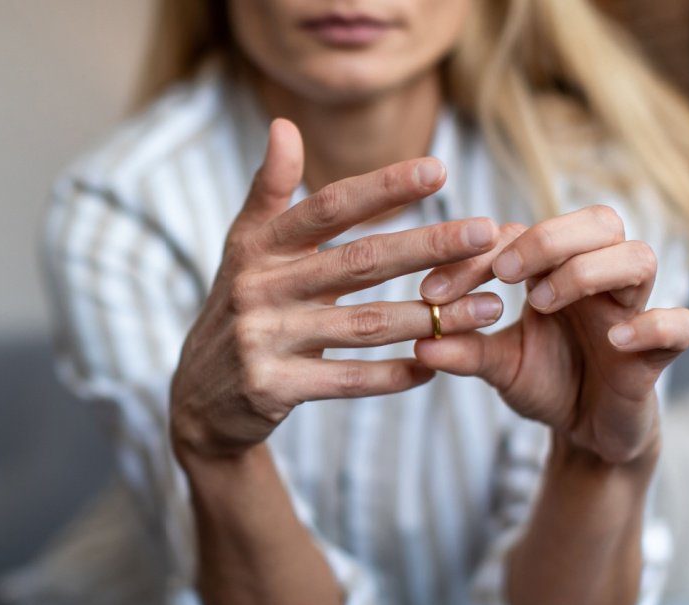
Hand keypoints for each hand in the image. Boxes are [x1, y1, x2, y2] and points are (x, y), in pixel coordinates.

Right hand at [170, 119, 503, 458]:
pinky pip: (347, 380)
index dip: (383, 187)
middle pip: (357, 262)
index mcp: (257, 246)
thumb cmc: (240, 306)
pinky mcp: (271, 387)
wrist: (200, 396)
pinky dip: (393, 374)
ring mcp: (263, 339)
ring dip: (431, 316)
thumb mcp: (244, 247)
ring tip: (488, 307)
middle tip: (486, 233)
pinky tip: (436, 364)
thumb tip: (284, 125)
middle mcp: (258, 288)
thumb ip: (270, 189)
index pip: (328, 208)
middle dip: (427, 246)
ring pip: (364, 325)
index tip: (440, 170)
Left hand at [416, 205, 688, 463]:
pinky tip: (616, 340)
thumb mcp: (497, 367)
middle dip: (548, 238)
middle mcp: (598, 280)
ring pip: (639, 257)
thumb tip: (420, 341)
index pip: (522, 235)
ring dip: (588, 271)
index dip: (477, 255)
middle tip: (502, 272)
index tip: (433, 291)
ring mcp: (633, 311)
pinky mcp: (659, 353)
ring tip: (542, 303)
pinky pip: (680, 325)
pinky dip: (653, 325)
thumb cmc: (546, 383)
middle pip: (599, 222)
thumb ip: (464, 351)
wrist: (587, 434)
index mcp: (555, 270)